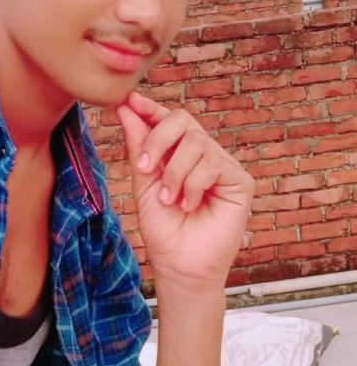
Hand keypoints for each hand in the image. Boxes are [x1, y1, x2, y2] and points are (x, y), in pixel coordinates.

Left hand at [116, 91, 253, 288]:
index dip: (150, 108)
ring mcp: (223, 165)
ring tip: (168, 200)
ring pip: (196, 143)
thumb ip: (138, 145)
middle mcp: (204, 154)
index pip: (168, 120)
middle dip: (158, 139)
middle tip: (144, 167)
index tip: (128, 101)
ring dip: (174, 173)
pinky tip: (189, 205)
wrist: (178, 264)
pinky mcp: (240, 181)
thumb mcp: (143, 181)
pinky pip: (212, 165)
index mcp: (179, 152)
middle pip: (183, 120)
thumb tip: (125, 107)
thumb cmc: (162, 228)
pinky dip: (192, 185)